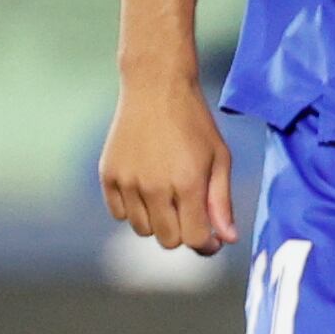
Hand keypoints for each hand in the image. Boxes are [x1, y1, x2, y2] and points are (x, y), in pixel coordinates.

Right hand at [101, 71, 236, 254]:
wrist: (155, 89)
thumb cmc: (194, 123)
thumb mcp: (219, 159)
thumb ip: (221, 201)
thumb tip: (227, 239)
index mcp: (188, 184)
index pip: (194, 239)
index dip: (207, 244)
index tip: (212, 239)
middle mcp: (154, 187)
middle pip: (168, 240)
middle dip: (183, 233)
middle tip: (190, 213)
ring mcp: (127, 182)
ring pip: (142, 230)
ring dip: (158, 222)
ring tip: (168, 195)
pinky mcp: (107, 176)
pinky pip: (119, 213)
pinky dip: (133, 209)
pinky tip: (146, 189)